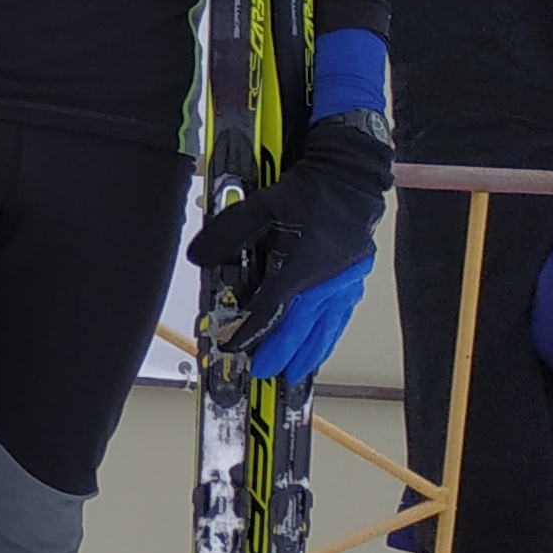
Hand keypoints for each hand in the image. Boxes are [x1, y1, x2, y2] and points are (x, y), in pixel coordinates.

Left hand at [185, 92, 394, 350]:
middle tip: (266, 375)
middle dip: (282, 354)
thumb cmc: (308, 193)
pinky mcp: (354, 278)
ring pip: (326, 329)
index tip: (235, 349)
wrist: (351, 178)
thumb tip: (197, 256)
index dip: (251, 334)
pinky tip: (324, 341)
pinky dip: (329, 334)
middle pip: (300, 330)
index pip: (270, 312)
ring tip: (298, 372)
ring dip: (310, 352)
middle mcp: (324, 284)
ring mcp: (344, 284)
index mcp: (299, 271)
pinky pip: (340, 317)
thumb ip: (227, 234)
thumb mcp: (259, 208)